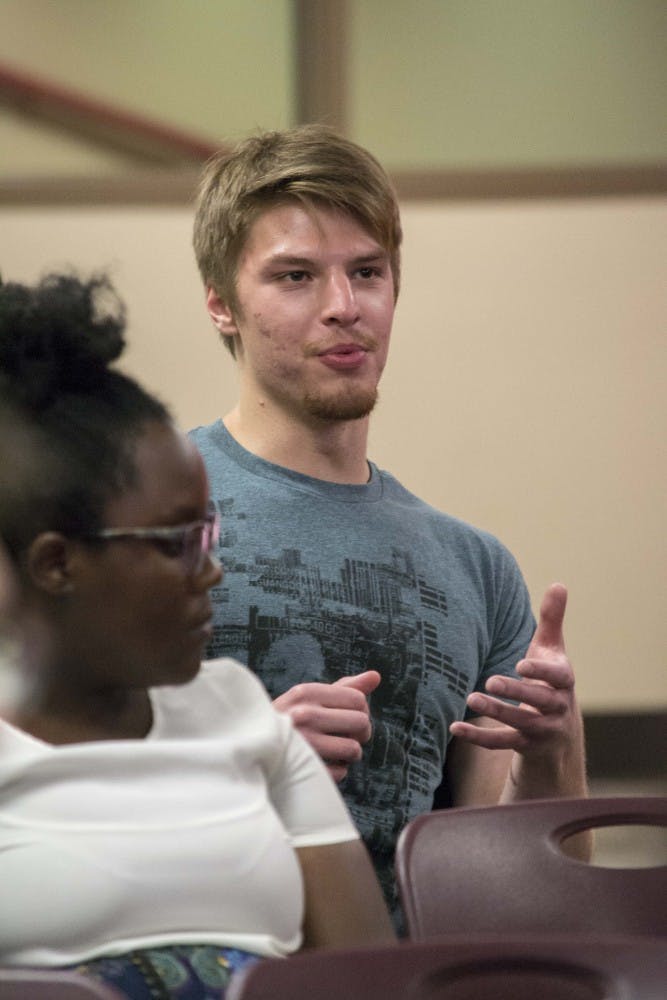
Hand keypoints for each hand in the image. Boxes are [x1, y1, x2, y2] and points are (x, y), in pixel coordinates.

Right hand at [273, 670, 380, 781]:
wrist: (254, 748)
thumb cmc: (290, 719)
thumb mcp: (310, 698)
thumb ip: (344, 687)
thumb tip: (376, 676)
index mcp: (306, 693)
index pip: (358, 699)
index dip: (360, 709)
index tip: (348, 715)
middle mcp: (304, 715)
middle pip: (361, 722)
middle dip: (359, 731)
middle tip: (347, 734)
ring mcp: (304, 744)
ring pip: (354, 749)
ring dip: (350, 753)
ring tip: (336, 749)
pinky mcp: (306, 769)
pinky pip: (342, 771)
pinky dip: (337, 770)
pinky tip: (324, 764)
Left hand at [450, 584, 579, 763]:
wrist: (559, 732)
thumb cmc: (550, 681)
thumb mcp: (552, 651)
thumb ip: (552, 620)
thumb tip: (559, 583)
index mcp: (564, 682)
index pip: (558, 678)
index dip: (541, 673)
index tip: (522, 665)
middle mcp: (557, 708)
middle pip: (539, 701)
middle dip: (516, 692)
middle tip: (491, 681)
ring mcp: (541, 729)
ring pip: (520, 723)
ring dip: (496, 712)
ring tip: (472, 698)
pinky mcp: (524, 745)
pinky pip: (501, 743)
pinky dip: (478, 737)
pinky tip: (455, 726)